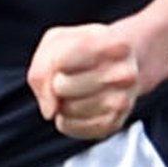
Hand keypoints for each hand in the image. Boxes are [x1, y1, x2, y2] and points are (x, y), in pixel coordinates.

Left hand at [27, 23, 141, 139]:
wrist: (123, 63)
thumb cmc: (87, 49)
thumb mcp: (60, 40)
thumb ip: (43, 68)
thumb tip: (50, 110)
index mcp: (115, 44)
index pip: (61, 60)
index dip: (50, 63)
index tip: (61, 59)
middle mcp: (124, 75)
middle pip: (61, 86)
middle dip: (57, 82)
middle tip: (72, 74)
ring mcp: (122, 102)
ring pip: (65, 109)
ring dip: (62, 101)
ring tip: (78, 89)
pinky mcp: (113, 125)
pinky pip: (70, 126)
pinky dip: (66, 118)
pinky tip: (79, 105)